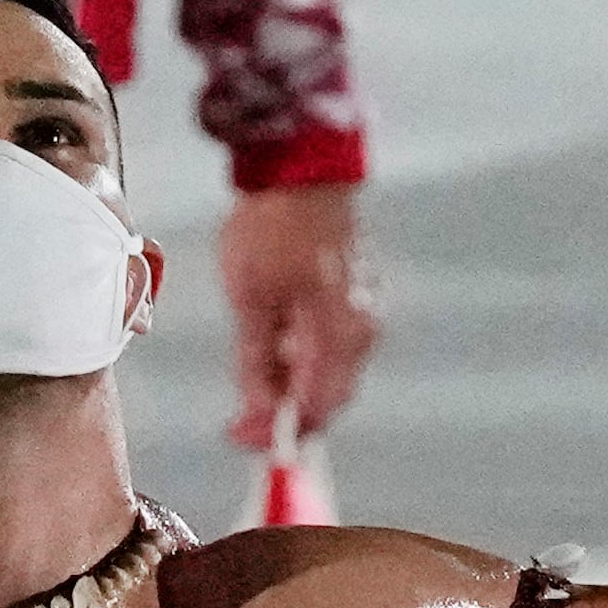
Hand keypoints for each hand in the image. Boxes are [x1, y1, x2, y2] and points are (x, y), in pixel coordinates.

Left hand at [217, 182, 379, 445]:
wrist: (302, 170)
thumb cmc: (271, 228)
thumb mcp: (251, 299)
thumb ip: (256, 362)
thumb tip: (255, 414)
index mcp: (339, 336)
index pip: (313, 410)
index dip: (275, 433)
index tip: (239, 437)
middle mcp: (364, 332)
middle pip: (327, 399)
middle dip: (284, 414)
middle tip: (240, 415)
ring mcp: (367, 314)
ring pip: (331, 374)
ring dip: (294, 385)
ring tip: (253, 370)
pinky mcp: (361, 298)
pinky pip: (336, 347)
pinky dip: (306, 359)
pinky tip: (276, 341)